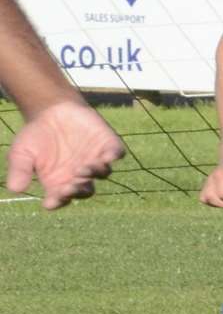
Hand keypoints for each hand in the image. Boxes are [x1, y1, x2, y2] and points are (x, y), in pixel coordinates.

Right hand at [6, 100, 124, 208]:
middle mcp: (79, 176)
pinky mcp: (107, 145)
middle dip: (77, 191)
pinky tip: (108, 156)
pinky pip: (116, 153)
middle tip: (68, 187)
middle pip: (84, 190)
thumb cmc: (35, 136)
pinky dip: (114, 155)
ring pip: (102, 173)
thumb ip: (20, 170)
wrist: (51, 110)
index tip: (49, 203)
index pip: (60, 199)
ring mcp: (95, 160)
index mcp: (59, 183)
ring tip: (82, 169)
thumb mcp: (21, 153)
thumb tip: (15, 189)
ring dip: (93, 173)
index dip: (57, 202)